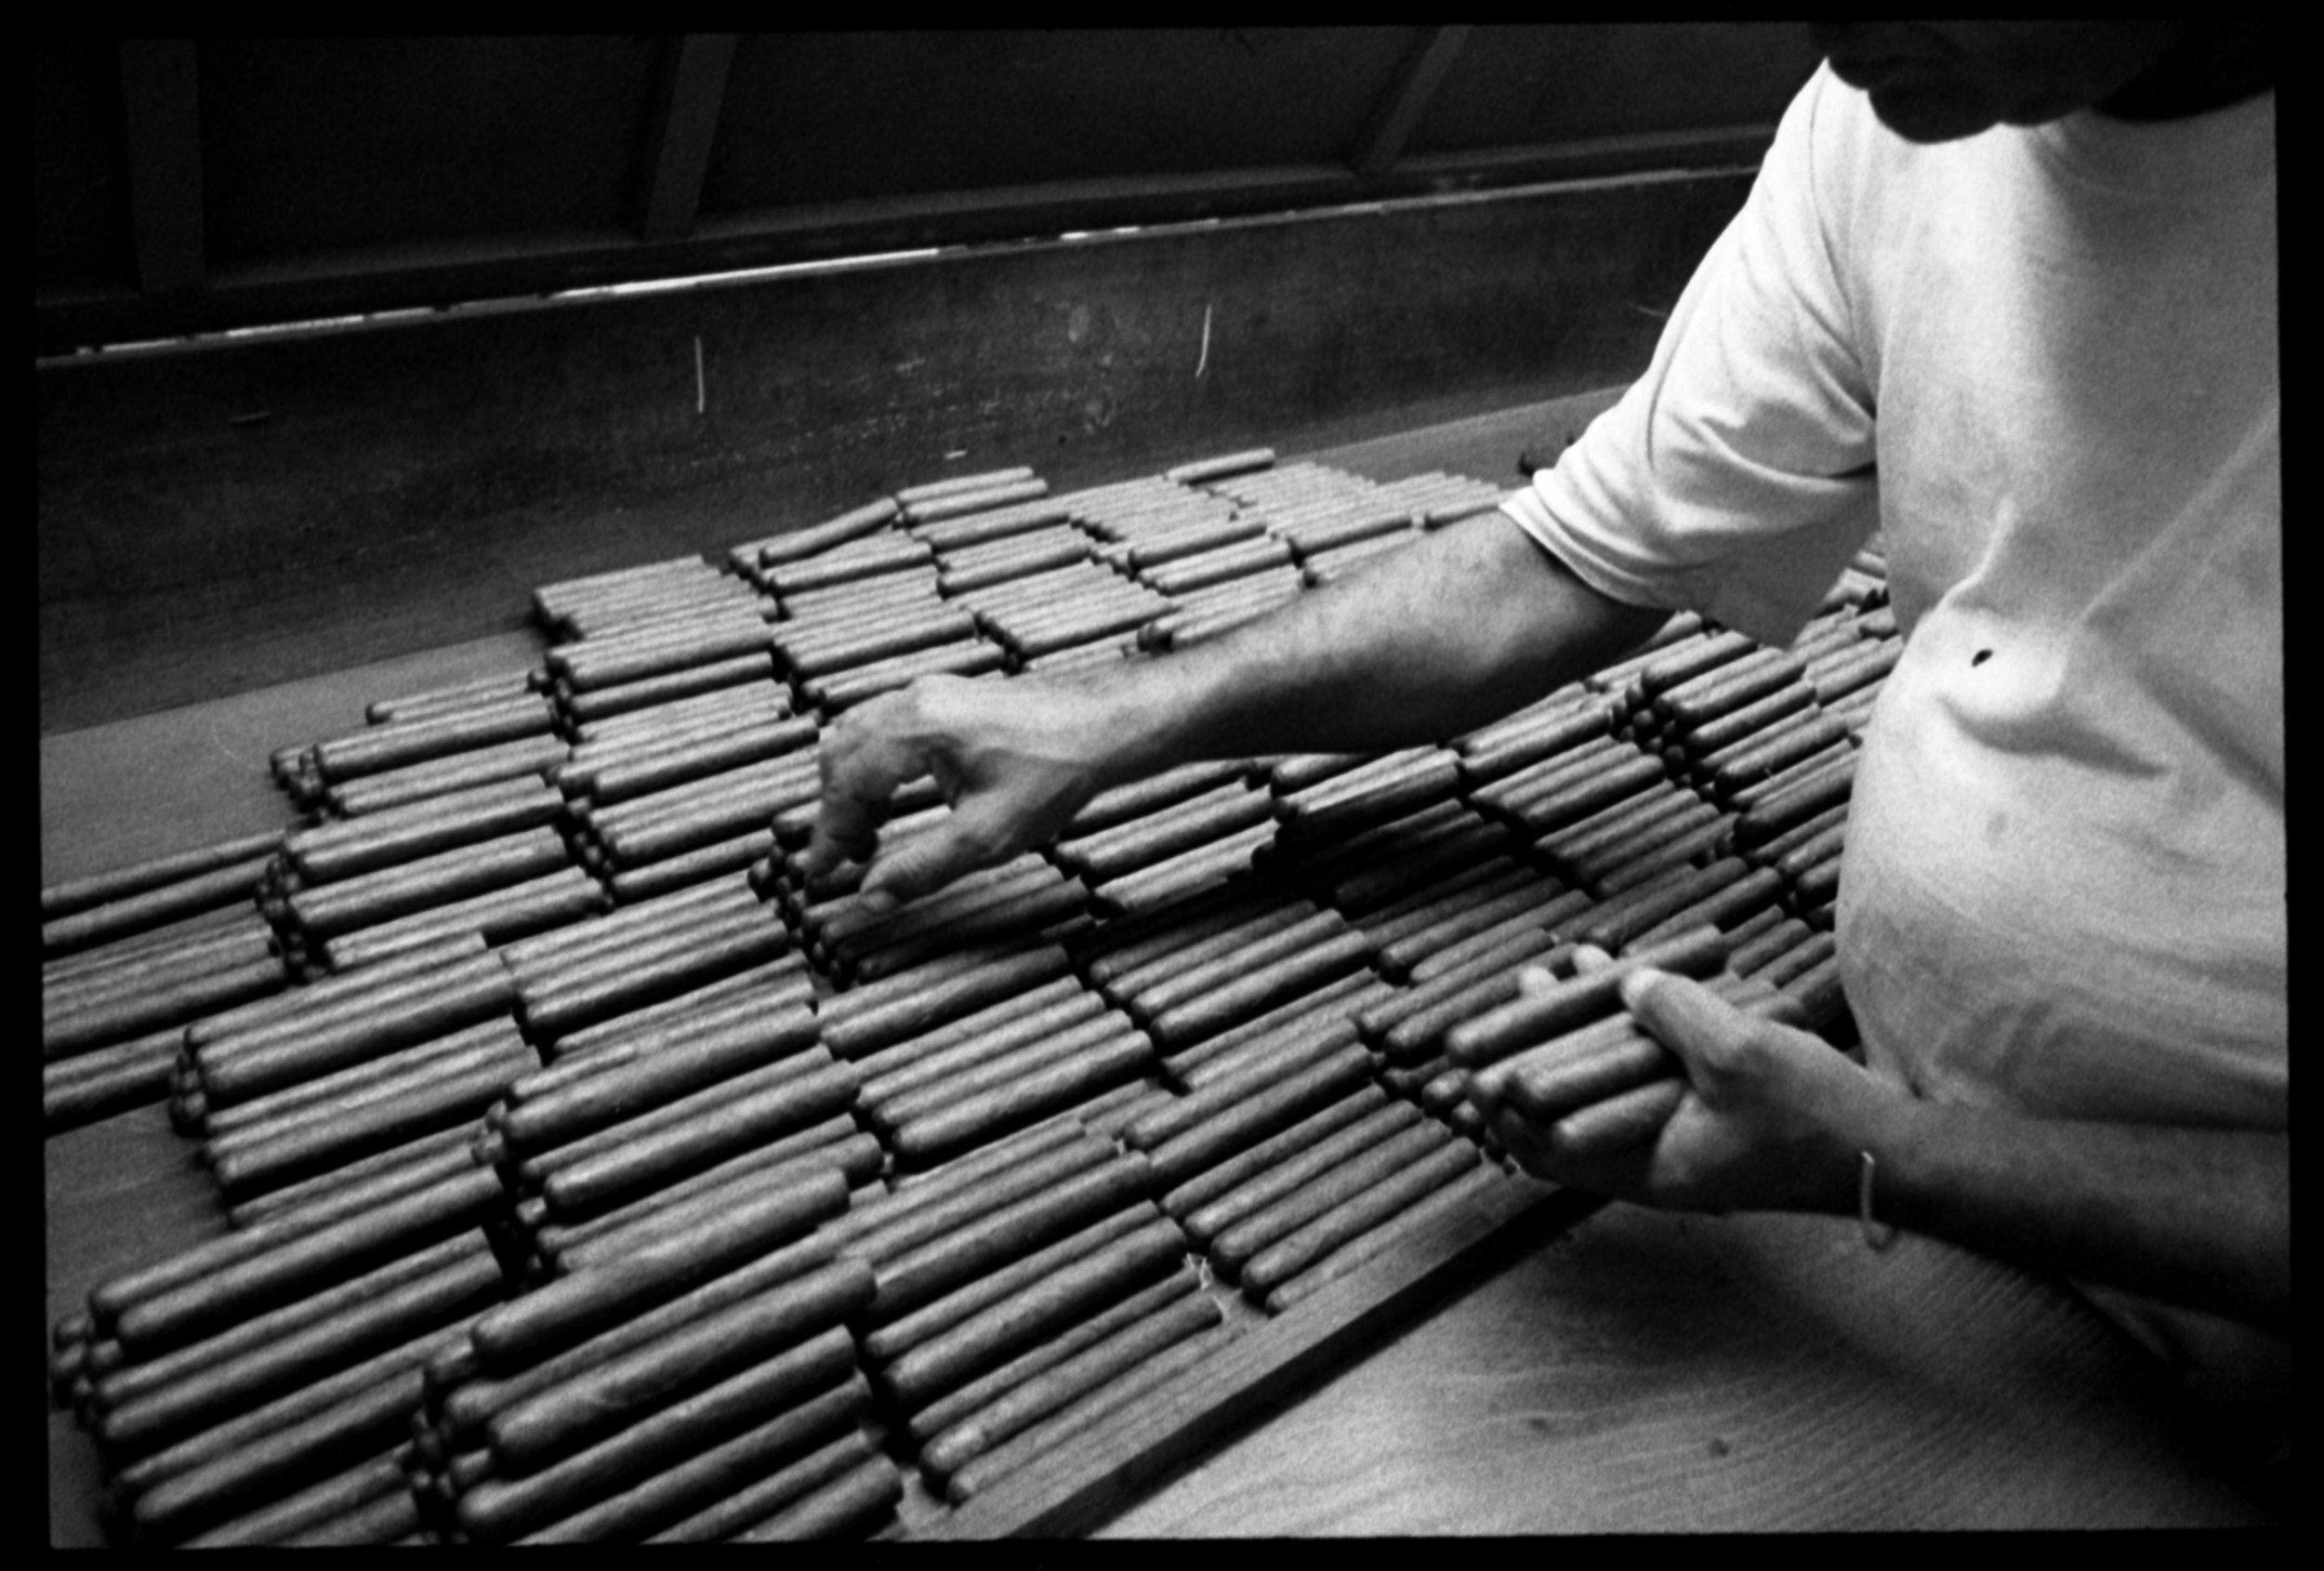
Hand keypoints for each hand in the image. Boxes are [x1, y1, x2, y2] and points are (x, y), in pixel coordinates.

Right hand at [803, 674, 1118, 911]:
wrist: (1105, 725)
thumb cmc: (1057, 769)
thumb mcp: (987, 836)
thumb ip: (923, 868)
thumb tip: (874, 896)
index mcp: (916, 729)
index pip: (844, 783)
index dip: (828, 834)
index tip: (821, 873)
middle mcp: (915, 702)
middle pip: (841, 754)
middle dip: (835, 811)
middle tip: (846, 859)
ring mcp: (930, 695)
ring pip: (860, 738)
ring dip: (854, 788)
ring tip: (871, 838)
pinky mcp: (947, 700)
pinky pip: (887, 729)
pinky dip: (877, 768)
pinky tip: (897, 801)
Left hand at [1476, 956, 1895, 1215]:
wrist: (1887, 1150)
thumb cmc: (1814, 1117)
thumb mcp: (1738, 1055)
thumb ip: (1673, 1014)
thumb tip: (1622, 979)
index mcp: (1642, 1168)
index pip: (1541, 1148)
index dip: (1502, 1105)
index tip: (1473, 1063)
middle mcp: (1649, 1155)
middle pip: (1565, 1108)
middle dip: (1534, 1050)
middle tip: (1512, 997)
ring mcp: (1676, 1131)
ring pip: (1605, 1080)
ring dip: (1579, 1027)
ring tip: (1554, 970)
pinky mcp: (1703, 1106)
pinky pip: (1648, 1065)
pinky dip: (1631, 1023)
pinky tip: (1622, 973)